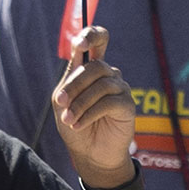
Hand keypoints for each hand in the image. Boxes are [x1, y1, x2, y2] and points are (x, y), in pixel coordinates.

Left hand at [52, 26, 137, 187]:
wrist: (89, 153)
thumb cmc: (75, 125)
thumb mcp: (63, 102)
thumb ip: (69, 81)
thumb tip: (78, 65)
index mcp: (91, 68)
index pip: (99, 40)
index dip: (92, 35)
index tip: (81, 44)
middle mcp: (108, 74)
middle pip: (96, 65)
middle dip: (75, 85)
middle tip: (61, 102)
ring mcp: (120, 88)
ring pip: (101, 84)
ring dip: (80, 103)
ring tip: (69, 120)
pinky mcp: (127, 104)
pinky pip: (108, 102)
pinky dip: (89, 113)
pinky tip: (79, 124)